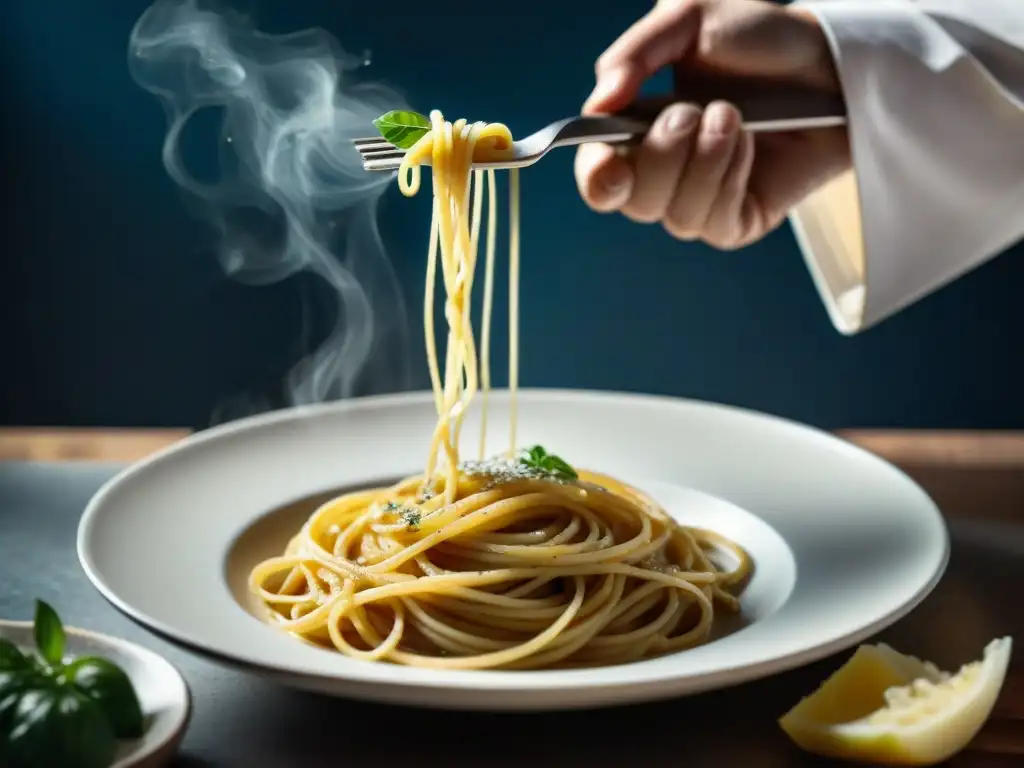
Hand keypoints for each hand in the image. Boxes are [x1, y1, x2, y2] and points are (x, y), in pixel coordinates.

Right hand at [574, 0, 850, 249]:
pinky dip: (729, 179)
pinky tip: (749, 144)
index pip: (598, 178)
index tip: (610, 159)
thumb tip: (599, 103)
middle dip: (660, 156)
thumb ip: (632, 54)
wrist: (830, 62)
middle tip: (691, 110)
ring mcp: (700, 203)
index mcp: (638, 136)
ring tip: (733, 116)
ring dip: (703, 161)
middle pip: (633, 202)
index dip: (596, 177)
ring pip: (675, 216)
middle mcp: (664, 177)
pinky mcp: (737, 222)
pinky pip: (714, 223)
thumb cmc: (761, 40)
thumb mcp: (689, 19)